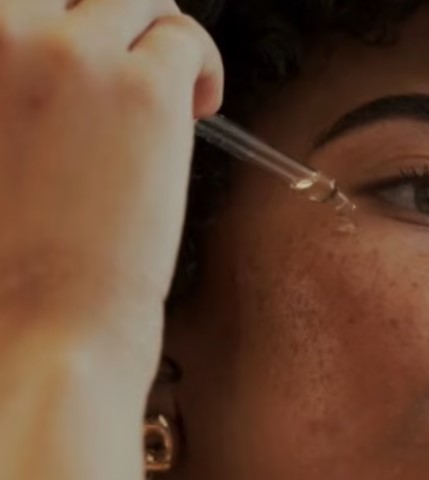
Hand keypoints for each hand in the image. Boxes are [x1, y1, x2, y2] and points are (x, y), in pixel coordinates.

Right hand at [0, 0, 223, 322]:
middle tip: (118, 44)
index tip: (63, 38)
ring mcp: (72, 54)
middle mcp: (1, 31)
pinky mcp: (144, 91)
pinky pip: (184, 39)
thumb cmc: (6, 250)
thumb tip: (39, 64)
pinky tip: (197, 102)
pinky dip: (200, 62)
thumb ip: (6, 87)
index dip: (48, 17)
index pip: (15, 1)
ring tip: (166, 69)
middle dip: (96, 8)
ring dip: (154, 24)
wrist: (42, 316)